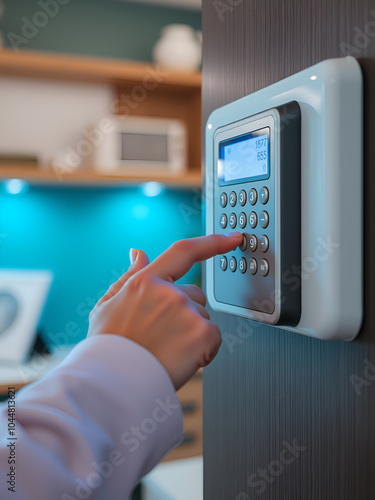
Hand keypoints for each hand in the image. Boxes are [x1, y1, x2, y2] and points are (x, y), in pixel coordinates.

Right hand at [88, 233, 241, 389]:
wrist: (111, 385)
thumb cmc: (107, 348)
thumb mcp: (108, 305)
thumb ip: (129, 276)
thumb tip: (139, 253)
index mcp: (145, 281)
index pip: (184, 252)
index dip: (212, 242)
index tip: (232, 239)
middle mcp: (168, 292)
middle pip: (196, 296)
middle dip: (186, 312)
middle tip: (162, 336)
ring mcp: (186, 311)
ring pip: (203, 319)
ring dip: (192, 333)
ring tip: (165, 350)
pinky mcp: (201, 333)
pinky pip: (213, 338)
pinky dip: (203, 350)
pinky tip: (180, 358)